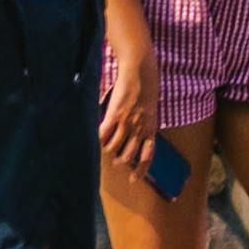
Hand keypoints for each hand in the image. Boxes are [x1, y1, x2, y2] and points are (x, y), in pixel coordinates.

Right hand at [97, 30, 157, 171]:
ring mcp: (127, 122)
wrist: (141, 69)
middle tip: (116, 161)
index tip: (133, 179)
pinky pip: (103, 134)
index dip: (140, 170)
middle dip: (121, 161)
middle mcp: (139, 128)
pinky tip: (97, 137)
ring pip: (113, 147)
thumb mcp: (151, 108)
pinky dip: (99, 138)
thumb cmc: (148, 86)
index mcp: (151, 127)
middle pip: (128, 155)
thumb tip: (137, 136)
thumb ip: (145, 123)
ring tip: (106, 148)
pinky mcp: (114, 114)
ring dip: (109, 150)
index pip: (147, 155)